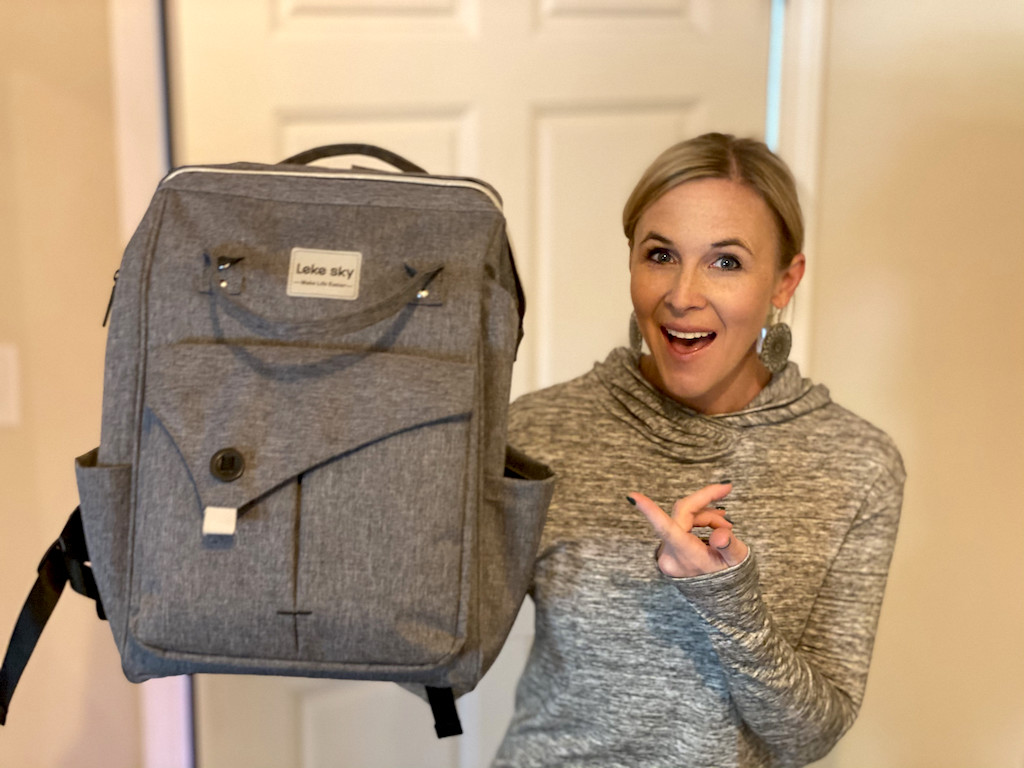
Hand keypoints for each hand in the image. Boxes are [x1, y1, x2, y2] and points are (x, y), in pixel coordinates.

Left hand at [629, 483, 747, 577]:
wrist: (721, 600)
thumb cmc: (730, 580)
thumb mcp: (737, 562)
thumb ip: (730, 546)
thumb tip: (721, 533)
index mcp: (686, 556)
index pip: (665, 528)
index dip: (649, 510)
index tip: (632, 496)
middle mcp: (670, 555)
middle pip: (683, 514)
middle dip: (706, 506)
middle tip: (726, 495)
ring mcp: (666, 555)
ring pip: (683, 519)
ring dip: (705, 516)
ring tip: (726, 525)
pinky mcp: (668, 553)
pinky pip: (680, 527)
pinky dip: (698, 523)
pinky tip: (714, 527)